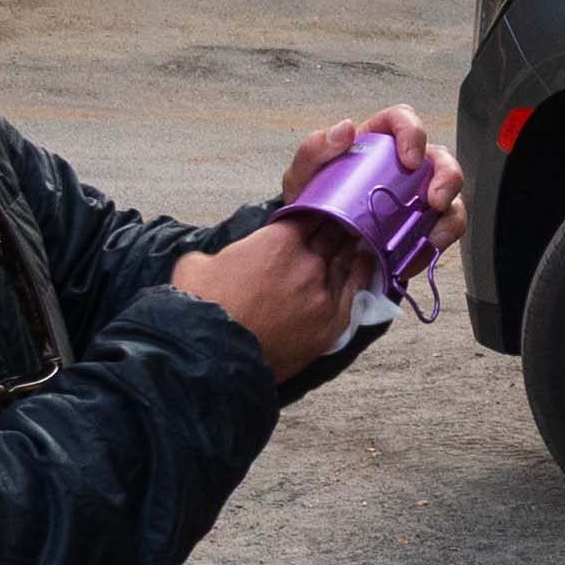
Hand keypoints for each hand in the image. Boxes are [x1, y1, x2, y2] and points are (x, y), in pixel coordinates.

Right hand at [173, 218, 365, 381]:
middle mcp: (307, 262)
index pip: (308, 214)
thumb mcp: (196, 264)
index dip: (313, 210)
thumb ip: (218, 252)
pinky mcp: (332, 322)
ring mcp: (323, 292)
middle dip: (336, 224)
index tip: (318, 207)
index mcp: (277, 241)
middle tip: (341, 217)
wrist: (213, 356)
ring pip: (346, 260)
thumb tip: (217, 257)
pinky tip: (367, 260)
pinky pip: (356, 291)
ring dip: (351, 245)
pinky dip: (363, 272)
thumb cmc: (202, 309)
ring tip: (358, 233)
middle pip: (331, 234)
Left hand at [282, 104, 468, 255]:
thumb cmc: (312, 203)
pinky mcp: (421, 227)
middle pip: (440, 158)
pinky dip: (436, 243)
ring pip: (451, 197)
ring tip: (433, 236)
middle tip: (435, 201)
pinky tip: (419, 254)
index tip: (410, 160)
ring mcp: (417, 197)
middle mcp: (405, 167)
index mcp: (378, 144)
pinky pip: (442, 231)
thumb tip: (345, 129)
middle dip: (447, 177)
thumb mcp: (302, 175)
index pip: (403, 121)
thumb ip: (314, 149)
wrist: (310, 246)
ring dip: (450, 215)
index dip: (414, 133)